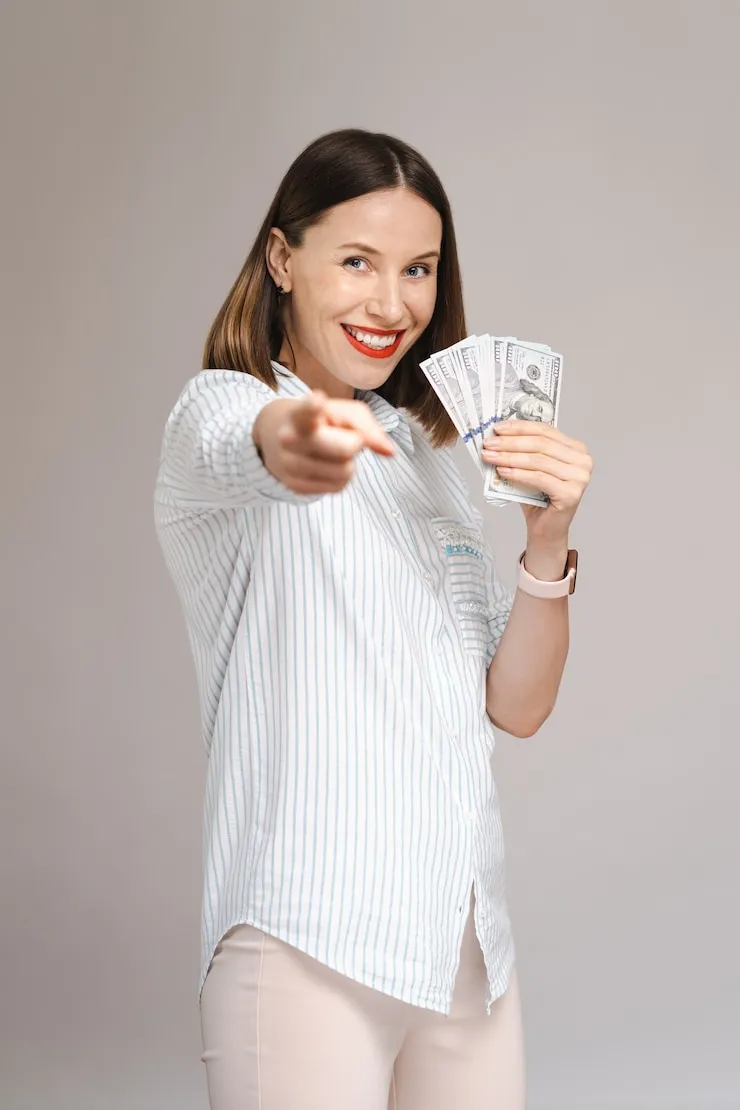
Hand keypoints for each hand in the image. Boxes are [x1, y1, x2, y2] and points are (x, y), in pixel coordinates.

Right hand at [253, 390, 395, 494]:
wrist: (279, 437)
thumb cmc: (320, 420)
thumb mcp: (342, 412)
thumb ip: (367, 426)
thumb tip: (389, 452)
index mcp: (300, 414)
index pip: (306, 411)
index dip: (313, 407)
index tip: (318, 401)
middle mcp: (289, 439)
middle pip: (345, 449)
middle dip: (355, 443)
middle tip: (345, 437)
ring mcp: (290, 465)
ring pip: (345, 471)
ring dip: (348, 462)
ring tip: (332, 450)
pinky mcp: (295, 486)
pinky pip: (338, 486)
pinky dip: (341, 476)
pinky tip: (326, 465)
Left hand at [482, 422, 592, 545]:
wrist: (546, 530)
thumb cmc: (538, 498)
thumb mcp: (530, 468)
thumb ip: (523, 450)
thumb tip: (498, 435)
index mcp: (576, 449)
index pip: (545, 431)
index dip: (519, 427)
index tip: (497, 428)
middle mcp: (583, 461)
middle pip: (541, 444)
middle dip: (511, 442)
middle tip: (489, 443)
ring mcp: (580, 478)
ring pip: (538, 460)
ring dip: (510, 457)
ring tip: (490, 457)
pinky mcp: (571, 494)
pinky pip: (539, 478)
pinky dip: (518, 474)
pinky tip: (502, 471)